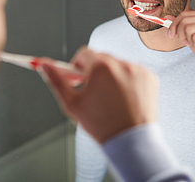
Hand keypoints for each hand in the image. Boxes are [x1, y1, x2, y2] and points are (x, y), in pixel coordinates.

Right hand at [39, 47, 157, 143]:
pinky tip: (124, 98)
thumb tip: (43, 64)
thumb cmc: (101, 125)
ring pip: (117, 65)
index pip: (84, 53)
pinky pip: (133, 72)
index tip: (76, 78)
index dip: (77, 65)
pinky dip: (127, 81)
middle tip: (92, 90)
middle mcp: (121, 63)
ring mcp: (138, 70)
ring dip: (111, 75)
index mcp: (101, 67)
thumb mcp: (72, 103)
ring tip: (110, 98)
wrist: (131, 141)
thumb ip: (56, 80)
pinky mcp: (150, 77)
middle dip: (94, 71)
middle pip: (101, 58)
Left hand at [167, 10, 194, 75]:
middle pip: (185, 20)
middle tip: (188, 43)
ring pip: (188, 29)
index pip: (185, 14)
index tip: (171, 34)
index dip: (174, 24)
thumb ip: (181, 26)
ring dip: (190, 41)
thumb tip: (167, 17)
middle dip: (181, 34)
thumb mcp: (190, 37)